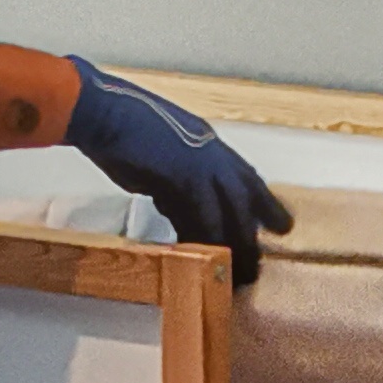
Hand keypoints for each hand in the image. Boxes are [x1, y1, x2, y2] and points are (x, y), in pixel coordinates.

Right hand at [64, 59, 292, 281]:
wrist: (102, 110)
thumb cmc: (121, 127)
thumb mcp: (160, 156)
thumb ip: (174, 180)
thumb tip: (177, 206)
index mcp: (208, 142)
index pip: (246, 177)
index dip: (265, 204)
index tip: (281, 226)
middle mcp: (212, 152)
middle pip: (246, 198)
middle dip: (253, 233)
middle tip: (259, 264)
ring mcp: (201, 162)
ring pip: (229, 211)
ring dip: (235, 245)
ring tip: (240, 272)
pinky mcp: (184, 176)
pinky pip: (202, 216)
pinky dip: (205, 241)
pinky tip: (206, 260)